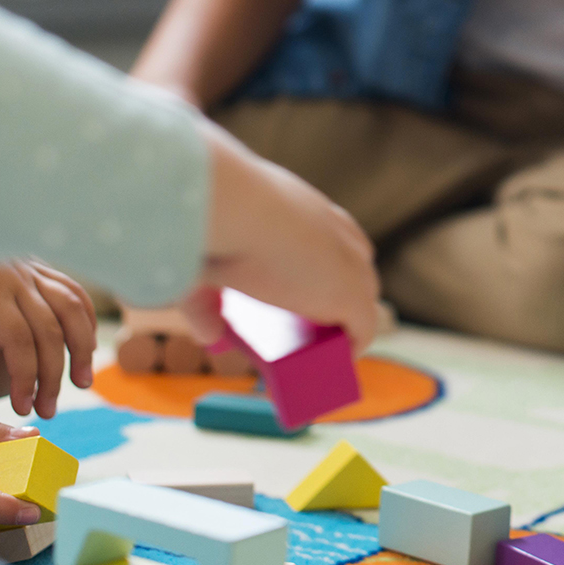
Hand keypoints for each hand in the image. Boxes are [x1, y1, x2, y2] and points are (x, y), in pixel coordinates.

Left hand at [0, 257, 95, 418]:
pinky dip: (87, 317)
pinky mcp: (39, 266)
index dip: (26, 377)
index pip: (20, 342)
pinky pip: (73, 290)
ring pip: (73, 310)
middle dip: (55, 375)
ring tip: (83, 381)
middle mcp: (21, 280)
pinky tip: (87, 340)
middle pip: (51, 333)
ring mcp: (34, 271)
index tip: (23, 406)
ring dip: (83, 348)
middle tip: (49, 409)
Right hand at [184, 123, 378, 354]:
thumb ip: (203, 299)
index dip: (319, 262)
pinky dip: (354, 343)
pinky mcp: (352, 294)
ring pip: (361, 295)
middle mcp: (333, 229)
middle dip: (338, 288)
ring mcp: (348, 262)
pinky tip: (344, 358)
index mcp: (302, 206)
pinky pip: (363, 327)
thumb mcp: (201, 256)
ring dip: (346, 317)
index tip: (303, 282)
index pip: (327, 235)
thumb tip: (210, 335)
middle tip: (312, 316)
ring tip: (328, 343)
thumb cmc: (210, 219)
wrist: (234, 207)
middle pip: (352, 264)